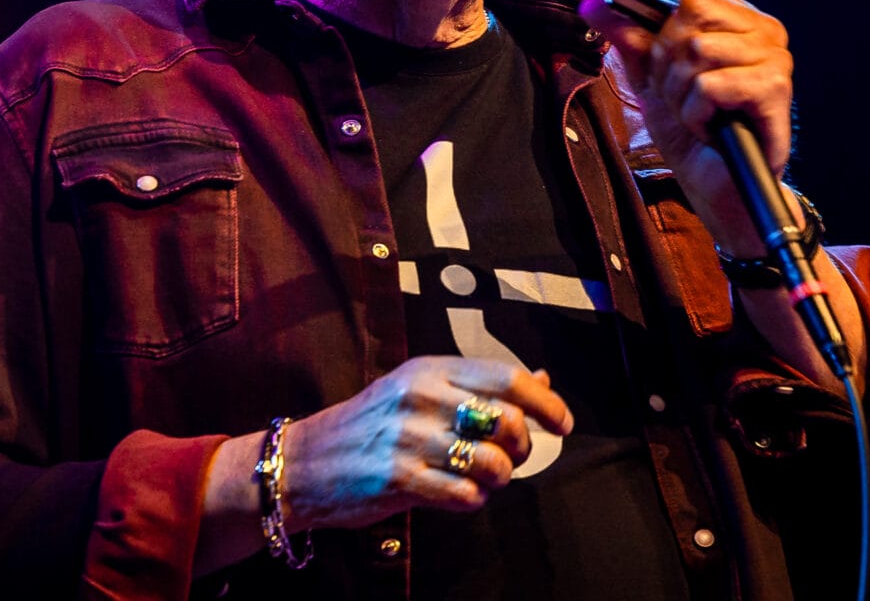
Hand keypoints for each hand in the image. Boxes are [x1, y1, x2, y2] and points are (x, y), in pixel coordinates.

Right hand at [281, 357, 572, 529]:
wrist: (306, 461)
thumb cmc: (371, 424)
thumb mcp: (418, 387)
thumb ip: (478, 384)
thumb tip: (541, 378)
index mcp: (427, 368)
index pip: (505, 377)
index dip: (545, 404)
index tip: (563, 424)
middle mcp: (420, 396)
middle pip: (508, 421)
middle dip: (522, 448)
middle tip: (509, 457)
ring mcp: (408, 438)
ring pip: (493, 464)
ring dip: (496, 479)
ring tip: (477, 477)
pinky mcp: (399, 479)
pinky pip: (466, 497)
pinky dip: (471, 501)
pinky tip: (454, 494)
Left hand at [578, 0, 794, 251]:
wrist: (718, 184)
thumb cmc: (692, 128)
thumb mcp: (649, 78)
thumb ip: (626, 38)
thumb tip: (593, 2)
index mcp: (734, 20)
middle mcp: (761, 30)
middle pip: (690, 12)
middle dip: (664, 56)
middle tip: (673, 90)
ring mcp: (773, 57)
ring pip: (696, 49)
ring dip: (678, 91)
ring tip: (694, 113)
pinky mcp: (775, 86)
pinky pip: (709, 84)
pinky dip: (695, 112)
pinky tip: (709, 127)